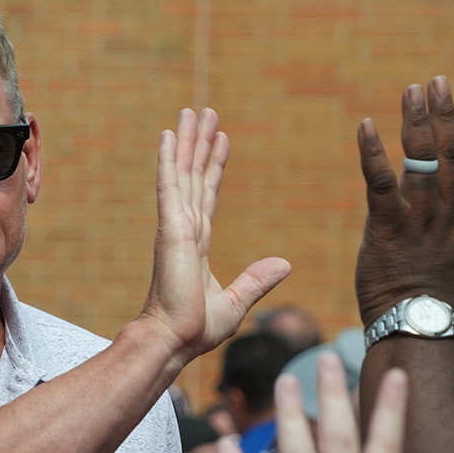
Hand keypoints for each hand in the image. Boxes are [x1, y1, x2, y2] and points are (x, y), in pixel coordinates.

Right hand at [138, 108, 289, 365]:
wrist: (176, 339)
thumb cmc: (196, 328)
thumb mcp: (236, 302)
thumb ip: (257, 280)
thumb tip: (284, 264)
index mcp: (198, 243)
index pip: (207, 195)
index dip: (215, 166)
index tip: (221, 140)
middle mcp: (185, 229)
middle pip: (194, 175)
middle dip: (200, 143)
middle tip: (204, 113)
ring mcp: (175, 226)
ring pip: (183, 173)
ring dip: (187, 141)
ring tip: (191, 112)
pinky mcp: (170, 229)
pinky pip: (169, 186)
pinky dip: (169, 160)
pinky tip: (169, 136)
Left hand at [354, 77, 453, 326]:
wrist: (418, 332)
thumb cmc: (441, 304)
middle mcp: (446, 214)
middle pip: (448, 155)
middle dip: (443, 115)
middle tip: (437, 81)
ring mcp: (419, 219)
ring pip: (420, 161)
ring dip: (416, 122)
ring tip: (412, 89)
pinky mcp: (387, 227)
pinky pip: (380, 182)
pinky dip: (373, 152)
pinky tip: (367, 125)